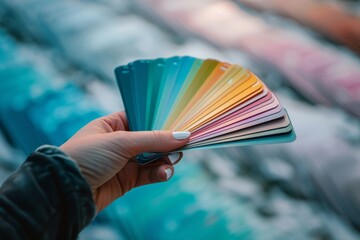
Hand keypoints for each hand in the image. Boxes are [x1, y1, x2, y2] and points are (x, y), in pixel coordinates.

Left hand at [60, 112, 189, 211]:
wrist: (65, 190)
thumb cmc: (86, 156)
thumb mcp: (120, 142)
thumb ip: (153, 139)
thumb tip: (183, 136)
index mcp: (112, 125)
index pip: (142, 118)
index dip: (160, 121)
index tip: (179, 124)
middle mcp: (119, 142)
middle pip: (151, 139)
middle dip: (166, 143)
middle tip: (182, 145)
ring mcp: (124, 162)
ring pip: (153, 158)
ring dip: (166, 159)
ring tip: (172, 161)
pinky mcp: (127, 180)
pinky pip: (149, 174)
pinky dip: (159, 173)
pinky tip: (164, 173)